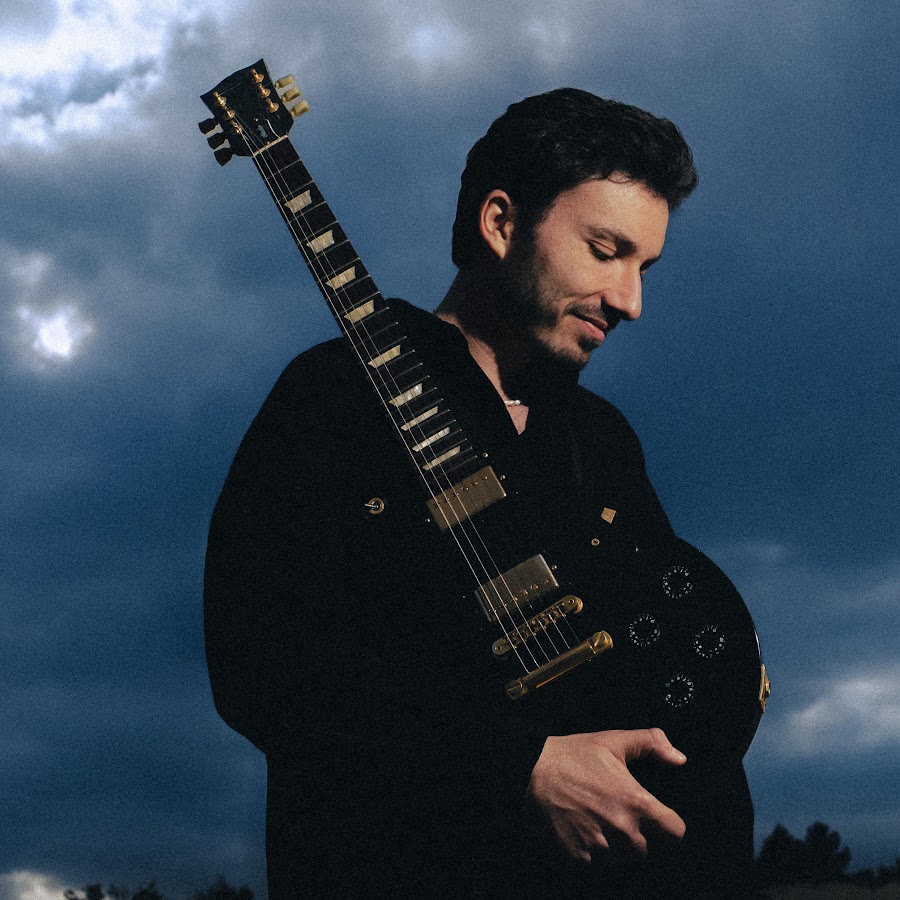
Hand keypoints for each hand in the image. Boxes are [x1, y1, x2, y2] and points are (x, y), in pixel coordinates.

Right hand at [527, 728, 686, 862]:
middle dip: (640, 836)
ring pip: (624, 860)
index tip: (659, 820)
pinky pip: (600, 865)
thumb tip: (679, 759)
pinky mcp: (581, 858)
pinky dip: (596, 854)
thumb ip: (652, 743)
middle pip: (649, 850)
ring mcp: (601, 847)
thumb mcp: (614, 741)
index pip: (676, 833)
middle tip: (621, 816)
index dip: (670, 826)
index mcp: (636, 802)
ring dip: (618, 847)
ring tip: (601, 822)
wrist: (532, 770)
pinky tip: (586, 830)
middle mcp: (622, 829)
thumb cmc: (573, 755)